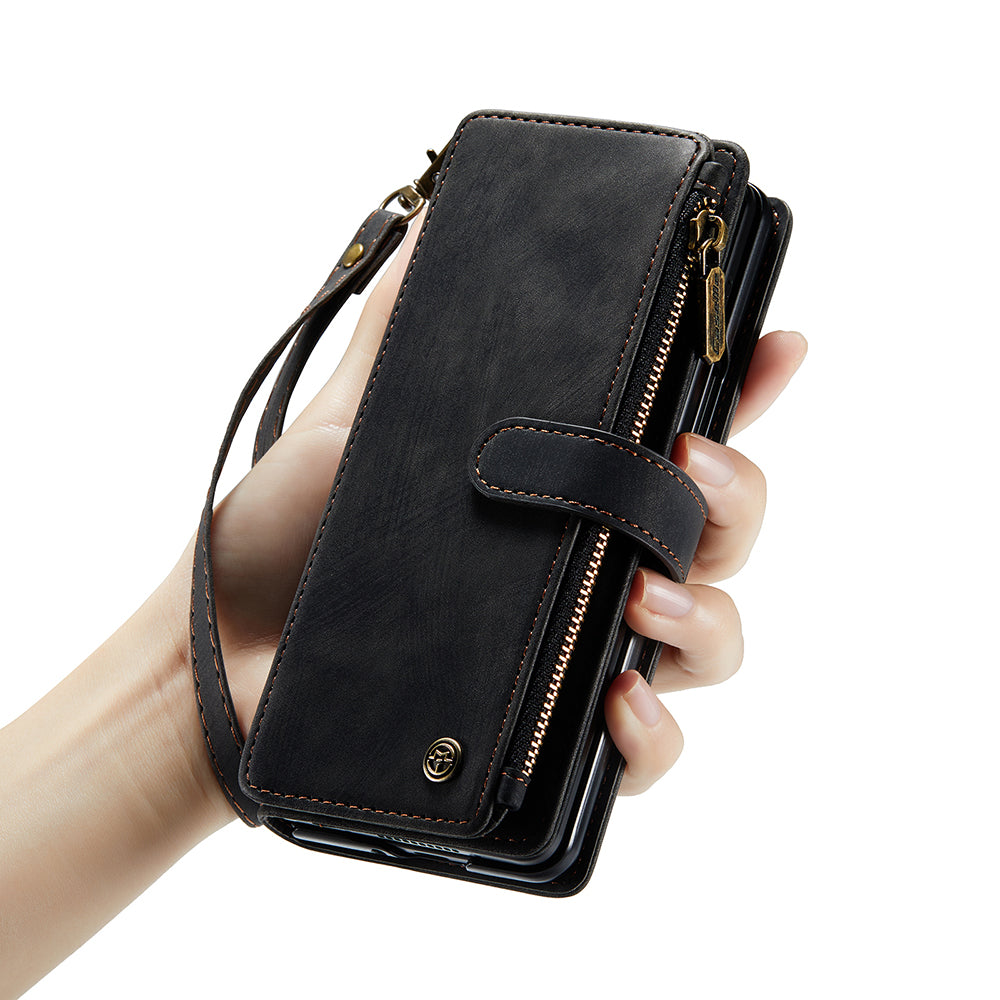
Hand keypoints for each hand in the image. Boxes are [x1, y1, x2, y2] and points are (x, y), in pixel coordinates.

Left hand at [167, 217, 805, 807]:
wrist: (225, 643)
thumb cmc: (295, 528)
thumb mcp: (355, 411)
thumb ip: (406, 320)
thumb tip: (444, 225)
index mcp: (562, 487)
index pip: (681, 436)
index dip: (746, 392)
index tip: (776, 347)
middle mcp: (589, 566)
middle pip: (720, 538)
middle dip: (735, 500)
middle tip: (689, 468)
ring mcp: (579, 654)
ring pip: (711, 642)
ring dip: (705, 616)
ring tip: (642, 599)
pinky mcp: (549, 740)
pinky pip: (647, 753)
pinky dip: (653, 734)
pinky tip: (616, 701)